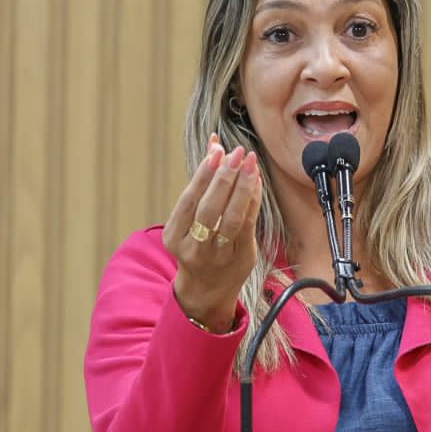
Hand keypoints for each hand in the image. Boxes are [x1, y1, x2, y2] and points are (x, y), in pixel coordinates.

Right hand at [163, 133, 262, 331]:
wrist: (206, 289)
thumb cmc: (196, 243)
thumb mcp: (189, 218)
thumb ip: (202, 181)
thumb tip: (214, 142)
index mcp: (174, 235)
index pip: (189, 201)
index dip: (203, 175)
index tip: (217, 151)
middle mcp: (194, 248)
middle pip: (209, 210)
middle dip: (224, 179)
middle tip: (237, 153)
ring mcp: (218, 256)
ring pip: (231, 219)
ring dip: (243, 188)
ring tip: (250, 164)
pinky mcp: (240, 259)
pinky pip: (249, 226)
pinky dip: (253, 201)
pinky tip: (256, 182)